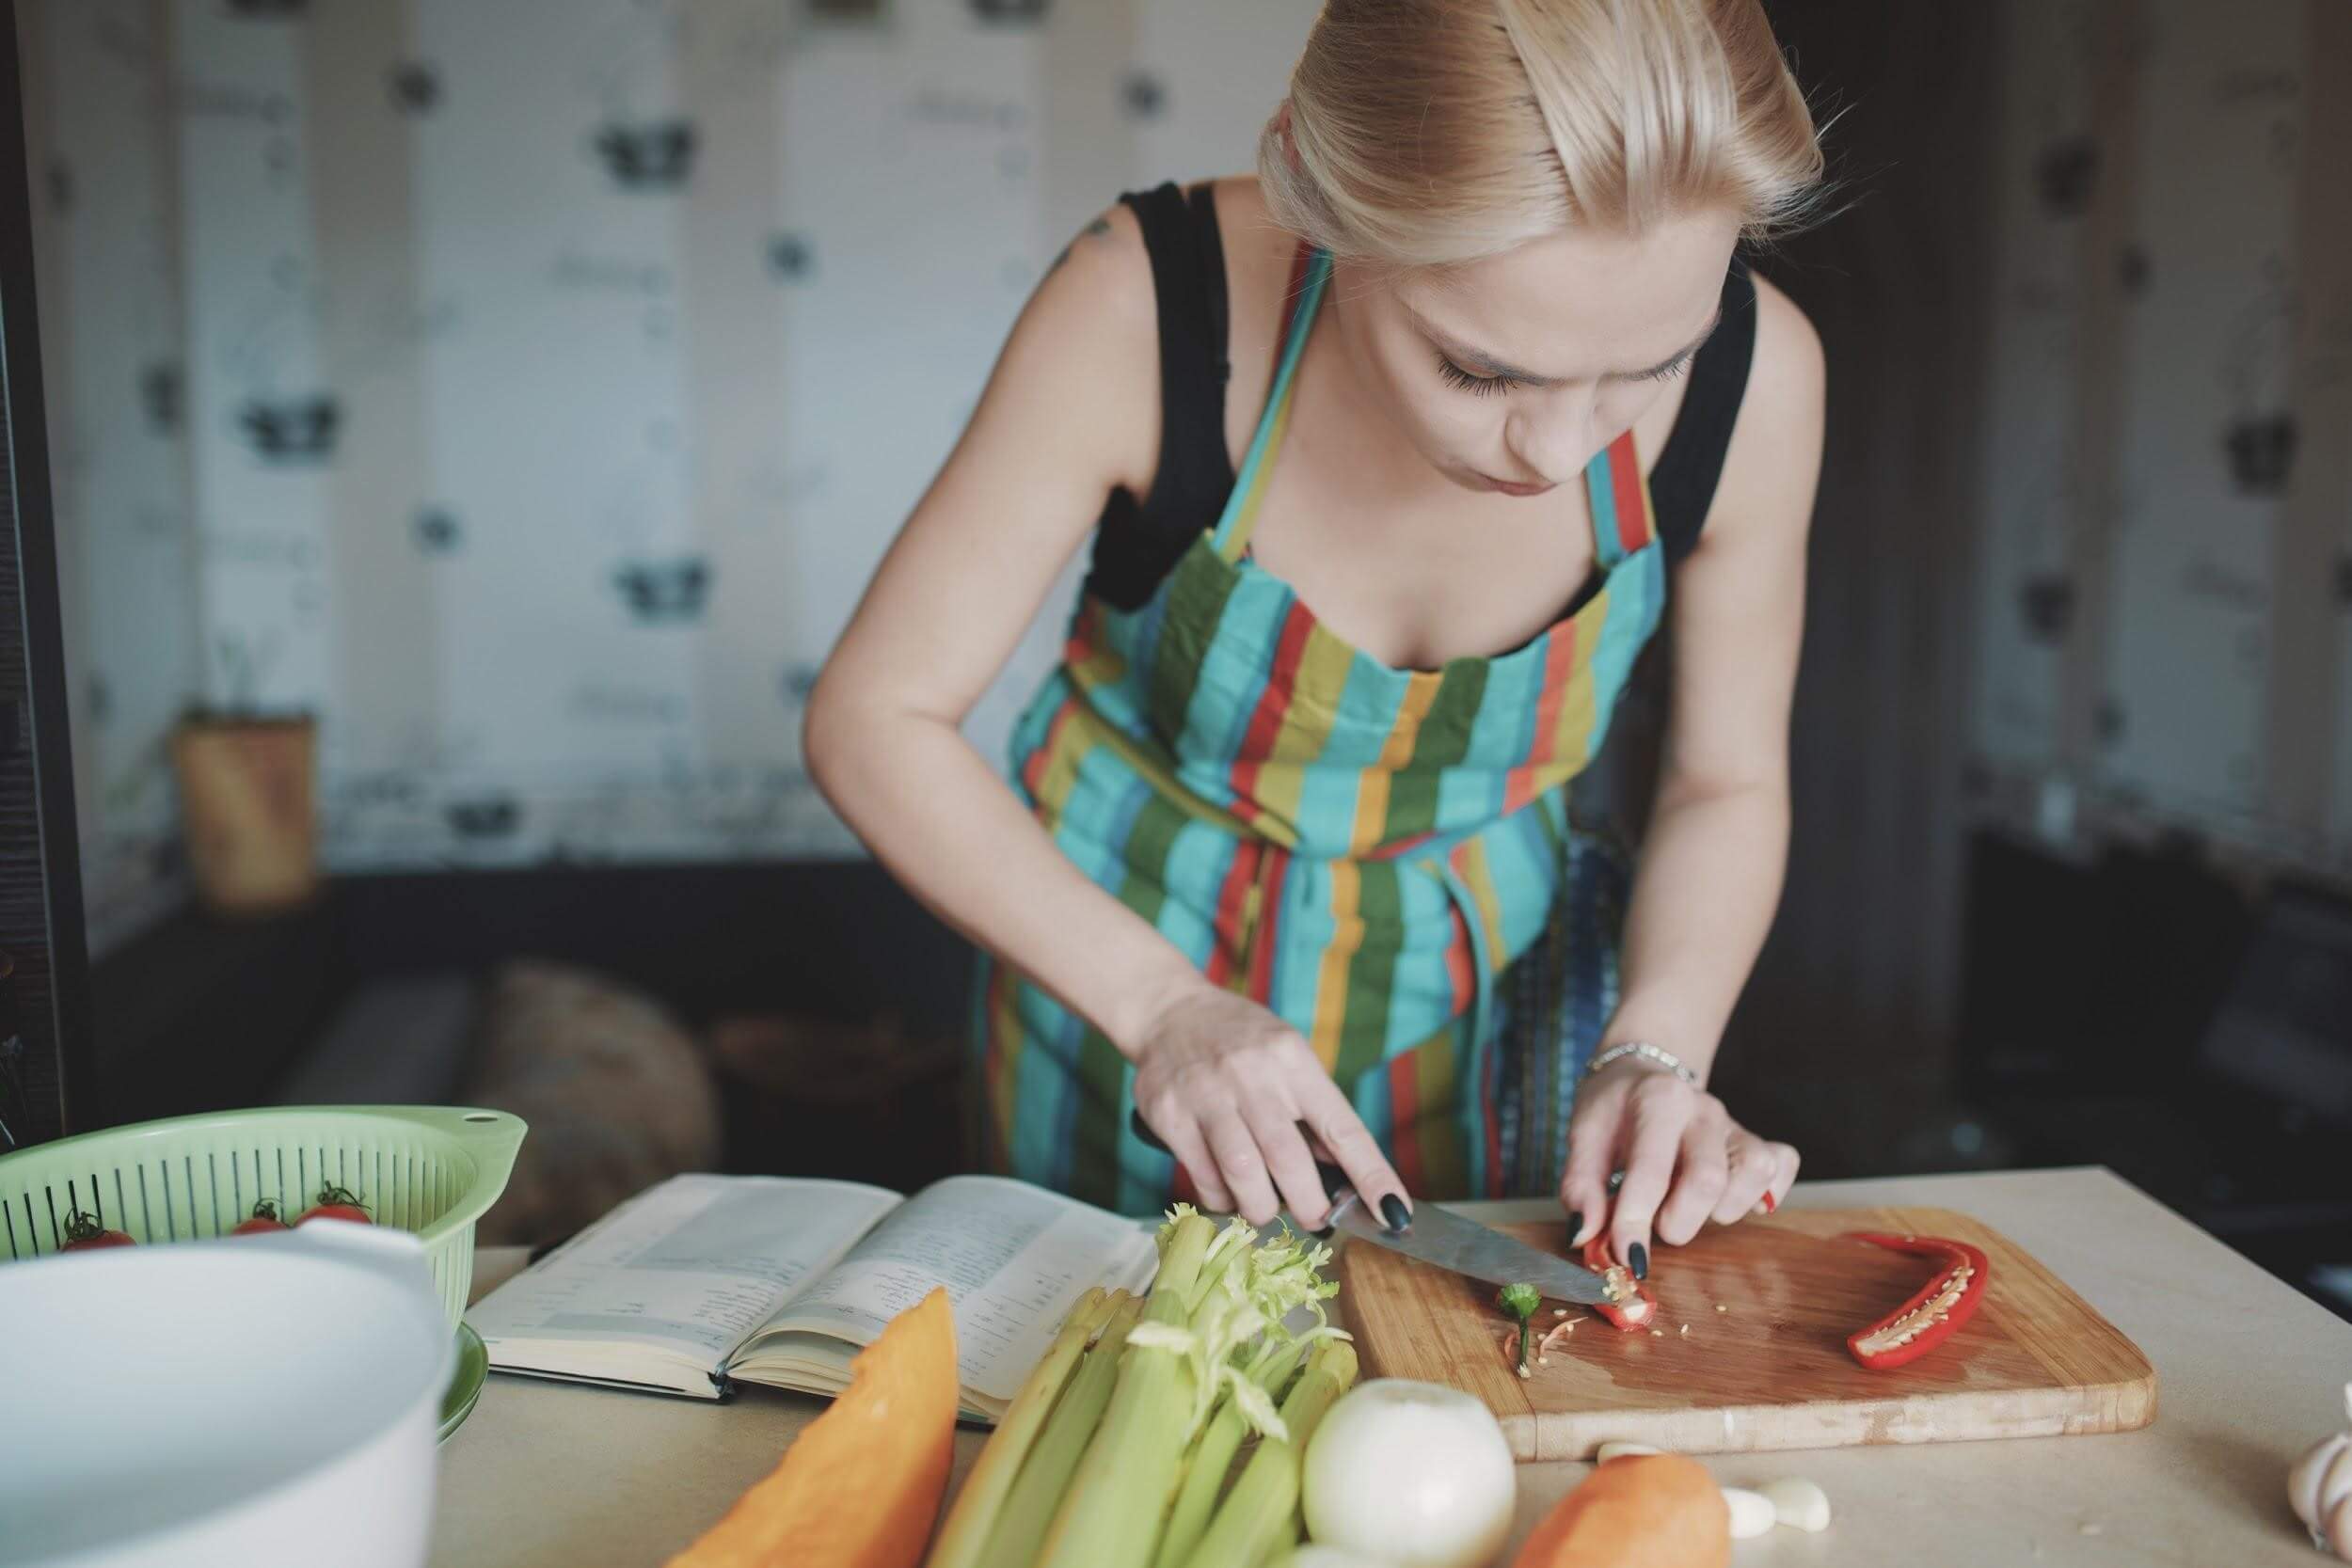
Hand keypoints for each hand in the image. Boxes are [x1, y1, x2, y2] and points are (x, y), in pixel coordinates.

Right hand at [1131, 985, 1408, 1229]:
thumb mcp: (1288, 1058)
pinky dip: (1221, 1198)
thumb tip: (1344, 1175)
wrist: (1169, 1012)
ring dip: (1261, 1207)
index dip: (1372, 1175)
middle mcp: (1251, 1074)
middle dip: (1310, 1204)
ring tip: (1265, 1209)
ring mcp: (1206, 1094)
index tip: (1394, 1211)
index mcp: (1293, 1060)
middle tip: (1315, 1217)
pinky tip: (1228, 1192)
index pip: (1342, 1127)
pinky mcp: (1169, 1115)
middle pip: (1289, 1159)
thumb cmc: (1241, 1041)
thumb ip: (1312, 1111)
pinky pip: (1203, 1176)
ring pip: (1242, 1172)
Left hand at [1559, 1056, 1798, 1273]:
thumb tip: (1583, 1235)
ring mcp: (1735, 1124)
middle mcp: (1703, 1108)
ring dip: (1722, 1209)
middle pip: (1709, 1180)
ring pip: (1753, 1174)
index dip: (1636, 1221)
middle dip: (1681, 1221)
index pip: (1651, 1170)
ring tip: (1692, 1205)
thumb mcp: (1583, 1135)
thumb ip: (1581, 1186)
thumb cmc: (1612, 1111)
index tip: (1628, 1256)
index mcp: (1657, 1100)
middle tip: (1659, 1225)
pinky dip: (1764, 1194)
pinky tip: (1731, 1199)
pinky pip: (1783, 1166)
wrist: (1643, 1073)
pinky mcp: (1759, 1139)